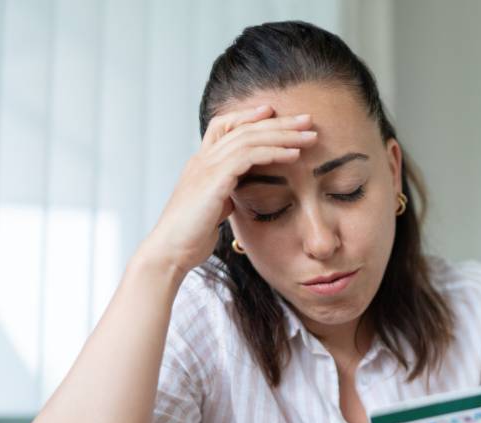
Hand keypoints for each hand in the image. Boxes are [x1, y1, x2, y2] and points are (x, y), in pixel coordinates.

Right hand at [143, 104, 318, 273]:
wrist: (170, 252)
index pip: (224, 126)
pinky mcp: (214, 180)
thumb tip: (239, 192)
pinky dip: (273, 152)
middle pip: (243, 128)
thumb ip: (226, 194)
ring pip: (250, 138)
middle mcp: (203, 159)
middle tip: (307, 119)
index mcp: (202, 164)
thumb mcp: (213, 208)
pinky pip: (248, 156)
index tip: (274, 112)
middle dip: (278, 122)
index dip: (248, 116)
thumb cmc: (191, 237)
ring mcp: (206, 167)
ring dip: (283, 135)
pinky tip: (294, 154)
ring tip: (310, 135)